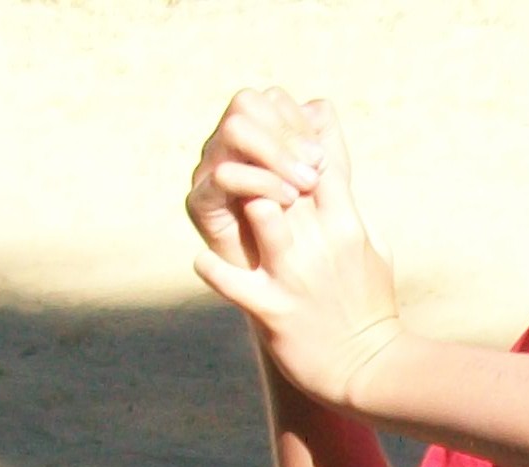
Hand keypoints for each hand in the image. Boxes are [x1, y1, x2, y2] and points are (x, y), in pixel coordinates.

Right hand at [186, 87, 325, 268]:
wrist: (295, 303)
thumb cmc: (314, 250)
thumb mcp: (327, 198)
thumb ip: (327, 152)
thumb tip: (322, 107)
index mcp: (258, 141)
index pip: (270, 101)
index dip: (297, 123)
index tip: (323, 158)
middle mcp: (230, 149)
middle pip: (246, 107)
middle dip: (284, 136)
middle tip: (314, 172)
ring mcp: (210, 173)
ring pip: (234, 132)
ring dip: (272, 155)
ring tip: (301, 189)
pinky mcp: (201, 205)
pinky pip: (221, 178)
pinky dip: (256, 182)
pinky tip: (281, 202)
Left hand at [194, 107, 403, 408]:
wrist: (371, 372)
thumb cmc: (370, 307)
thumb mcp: (373, 246)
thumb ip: (351, 202)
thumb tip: (334, 159)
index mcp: (347, 223)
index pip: (318, 154)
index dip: (292, 135)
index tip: (271, 138)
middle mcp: (322, 243)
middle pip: (284, 172)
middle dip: (260, 159)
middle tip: (237, 160)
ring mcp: (295, 276)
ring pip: (260, 212)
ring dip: (240, 202)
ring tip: (227, 208)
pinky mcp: (273, 311)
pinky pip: (229, 280)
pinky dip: (212, 268)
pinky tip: (207, 261)